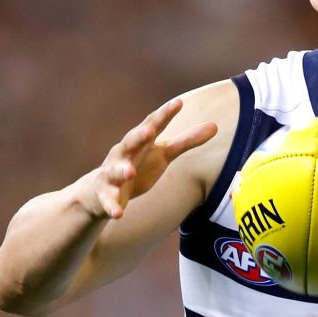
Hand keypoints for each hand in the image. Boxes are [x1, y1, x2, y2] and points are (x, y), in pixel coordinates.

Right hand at [86, 98, 216, 219]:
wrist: (101, 191)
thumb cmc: (138, 166)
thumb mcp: (164, 153)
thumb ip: (187, 141)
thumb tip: (215, 126)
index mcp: (140, 142)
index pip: (153, 124)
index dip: (165, 114)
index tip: (178, 102)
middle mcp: (123, 154)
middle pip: (130, 142)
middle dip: (139, 136)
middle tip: (149, 131)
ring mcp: (112, 174)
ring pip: (116, 170)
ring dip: (122, 170)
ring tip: (130, 172)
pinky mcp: (105, 194)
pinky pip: (108, 201)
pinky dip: (113, 206)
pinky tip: (119, 214)